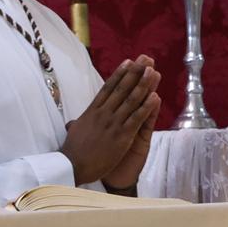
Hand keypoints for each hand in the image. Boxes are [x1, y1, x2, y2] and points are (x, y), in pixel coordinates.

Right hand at [62, 56, 159, 185]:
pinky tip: (155, 97)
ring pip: (131, 100)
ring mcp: (113, 124)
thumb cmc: (74, 151)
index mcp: (92, 111)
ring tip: (153, 71)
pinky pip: (137, 118)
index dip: (119, 74)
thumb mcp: (74, 132)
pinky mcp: (122, 136)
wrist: (73, 167)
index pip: (108, 88)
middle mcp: (103, 114)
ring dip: (143, 84)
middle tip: (145, 59)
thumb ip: (77, 124)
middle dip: (135, 73)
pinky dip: (146, 107)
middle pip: (122, 89)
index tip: (129, 62)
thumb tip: (72, 122)